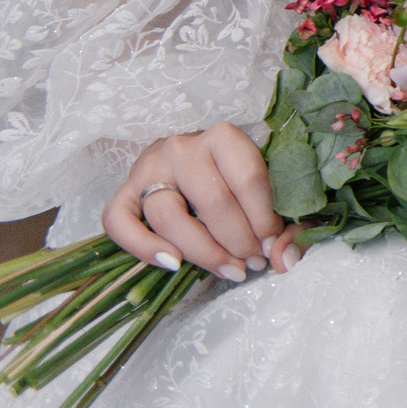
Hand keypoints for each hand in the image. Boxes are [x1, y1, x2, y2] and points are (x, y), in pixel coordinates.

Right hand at [103, 125, 296, 279]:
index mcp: (224, 137)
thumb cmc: (231, 178)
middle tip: (252, 262)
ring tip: (228, 269)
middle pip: (211, 202)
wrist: (183, 161)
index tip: (272, 244)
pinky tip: (174, 264)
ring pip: (168, 217)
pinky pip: (119, 221)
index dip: (264, 219)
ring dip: (202, 252)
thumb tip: (286, 260)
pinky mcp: (123, 192)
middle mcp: (183, 148)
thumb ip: (287, 223)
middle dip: (238, 241)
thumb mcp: (265, 189)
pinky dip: (143, 247)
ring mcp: (148, 169)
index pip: (249, 179)